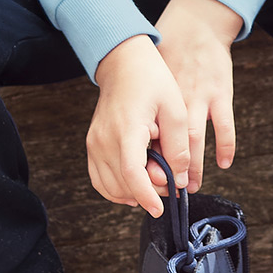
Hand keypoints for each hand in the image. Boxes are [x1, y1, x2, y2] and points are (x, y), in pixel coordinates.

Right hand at [87, 35, 189, 216]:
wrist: (124, 63)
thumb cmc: (152, 81)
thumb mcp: (176, 109)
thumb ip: (178, 146)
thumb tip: (180, 179)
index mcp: (127, 129)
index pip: (132, 174)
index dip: (147, 196)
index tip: (160, 209)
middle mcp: (104, 140)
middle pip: (123, 184)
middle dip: (149, 192)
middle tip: (171, 181)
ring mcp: (94, 143)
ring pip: (110, 186)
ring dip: (133, 192)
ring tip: (156, 181)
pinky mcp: (92, 145)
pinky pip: (99, 179)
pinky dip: (116, 189)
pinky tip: (135, 187)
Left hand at [155, 0, 244, 181]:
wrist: (195, 27)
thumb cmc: (168, 58)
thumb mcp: (151, 84)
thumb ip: (146, 112)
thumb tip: (140, 147)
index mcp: (157, 100)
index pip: (149, 141)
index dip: (147, 169)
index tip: (148, 188)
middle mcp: (176, 101)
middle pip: (171, 146)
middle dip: (172, 172)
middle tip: (172, 193)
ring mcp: (200, 97)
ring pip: (195, 140)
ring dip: (195, 166)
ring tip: (194, 185)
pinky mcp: (221, 93)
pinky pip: (225, 126)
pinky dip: (226, 147)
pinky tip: (224, 163)